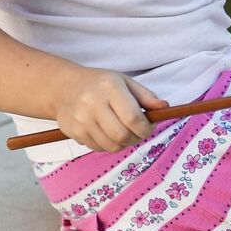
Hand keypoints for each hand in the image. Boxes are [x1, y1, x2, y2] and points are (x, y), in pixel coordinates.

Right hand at [54, 68, 170, 151]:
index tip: (149, 127)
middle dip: (136, 138)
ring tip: (124, 132)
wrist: (66, 88)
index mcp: (110, 88)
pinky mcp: (73, 132)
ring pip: (111, 146)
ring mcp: (81, 120)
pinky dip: (109, 145)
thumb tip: (165, 108)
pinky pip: (98, 148)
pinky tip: (108, 133)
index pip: (132, 118)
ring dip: (124, 143)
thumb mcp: (126, 82)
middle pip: (122, 135)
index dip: (146, 128)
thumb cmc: (101, 84)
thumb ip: (146, 96)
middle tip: (138, 132)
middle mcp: (93, 104)